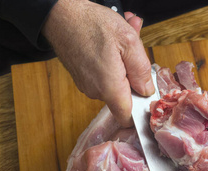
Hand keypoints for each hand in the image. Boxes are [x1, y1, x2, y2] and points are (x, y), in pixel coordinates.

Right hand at [42, 0, 154, 126]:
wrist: (60, 15)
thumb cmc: (91, 24)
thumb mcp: (128, 41)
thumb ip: (142, 71)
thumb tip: (146, 90)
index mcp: (109, 88)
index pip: (127, 117)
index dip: (139, 110)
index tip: (146, 97)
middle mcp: (96, 91)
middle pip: (124, 93)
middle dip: (133, 71)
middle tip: (136, 46)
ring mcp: (87, 85)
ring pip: (115, 80)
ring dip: (123, 60)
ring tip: (122, 37)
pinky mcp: (82, 76)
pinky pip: (103, 72)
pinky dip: (111, 58)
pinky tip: (111, 40)